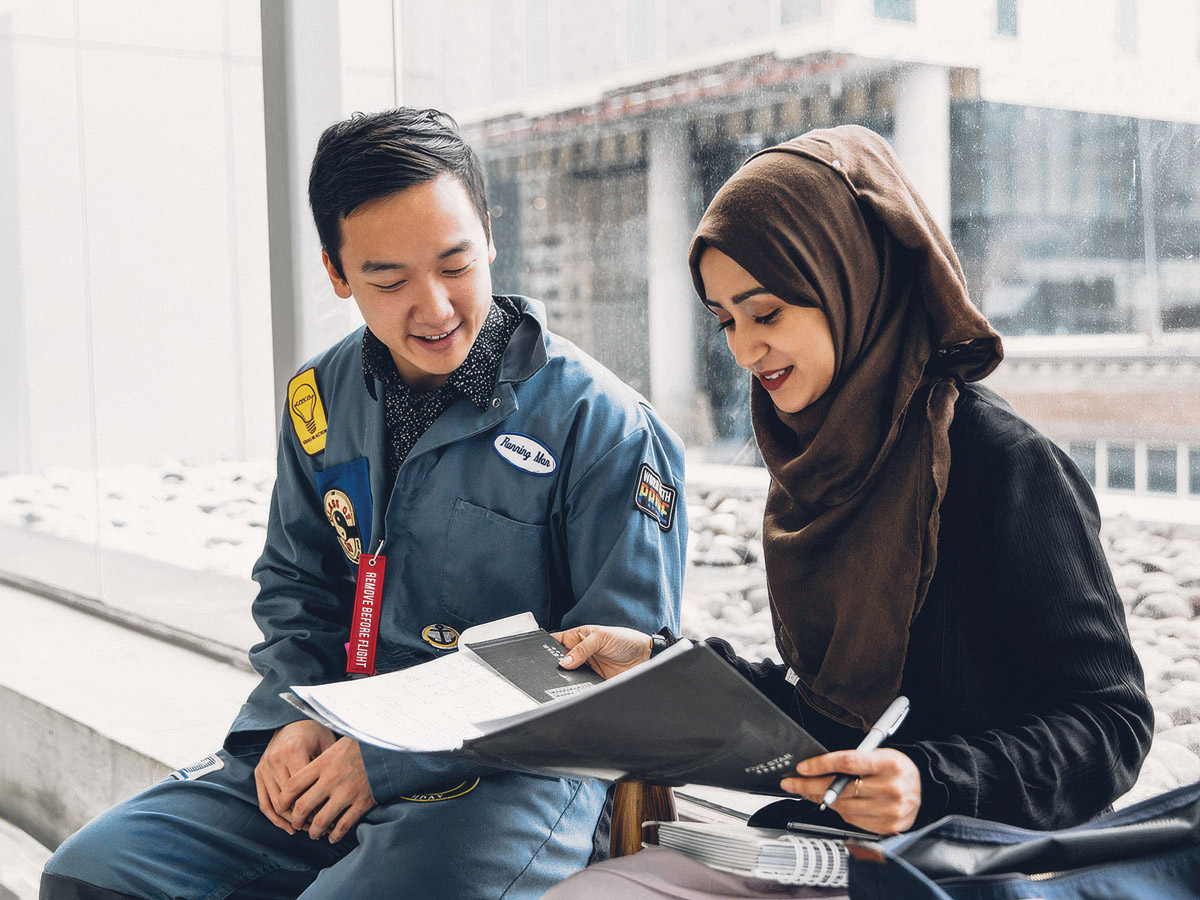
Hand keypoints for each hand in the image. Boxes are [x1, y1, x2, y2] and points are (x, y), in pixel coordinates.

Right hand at [255, 720, 336, 833]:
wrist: (291, 719)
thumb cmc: (314, 731)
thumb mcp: (326, 743)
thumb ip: (329, 766)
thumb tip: (340, 795)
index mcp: (293, 751)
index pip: (303, 789)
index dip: (316, 807)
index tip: (329, 817)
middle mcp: (275, 760)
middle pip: (288, 800)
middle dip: (304, 817)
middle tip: (319, 827)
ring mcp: (264, 767)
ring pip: (275, 804)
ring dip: (291, 820)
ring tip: (307, 828)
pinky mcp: (258, 773)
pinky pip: (264, 802)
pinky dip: (275, 818)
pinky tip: (288, 827)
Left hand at [278, 736, 376, 842]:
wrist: (387, 749)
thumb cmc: (359, 746)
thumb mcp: (334, 746)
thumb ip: (317, 762)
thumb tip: (299, 778)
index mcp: (322, 763)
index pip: (292, 786)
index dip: (283, 800)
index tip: (282, 806)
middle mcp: (331, 779)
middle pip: (303, 807)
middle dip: (296, 820)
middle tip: (297, 823)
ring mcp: (347, 793)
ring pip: (321, 821)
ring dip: (314, 831)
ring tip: (313, 833)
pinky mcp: (362, 803)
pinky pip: (343, 826)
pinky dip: (335, 835)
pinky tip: (332, 836)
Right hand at [553, 625, 652, 678]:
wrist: (645, 657)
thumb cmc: (626, 640)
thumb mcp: (601, 637)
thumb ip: (582, 649)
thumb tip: (564, 662)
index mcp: (578, 637)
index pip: (555, 641)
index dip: (546, 646)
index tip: (538, 653)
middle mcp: (580, 653)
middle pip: (559, 660)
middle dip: (555, 664)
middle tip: (554, 668)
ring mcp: (586, 668)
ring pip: (568, 675)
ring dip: (566, 677)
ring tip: (567, 677)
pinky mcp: (593, 681)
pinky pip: (580, 685)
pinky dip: (577, 687)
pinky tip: (577, 686)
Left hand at [780, 748, 921, 833]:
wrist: (923, 788)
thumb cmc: (896, 768)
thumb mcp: (879, 754)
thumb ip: (853, 761)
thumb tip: (817, 768)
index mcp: (889, 764)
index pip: (848, 762)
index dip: (821, 765)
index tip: (802, 767)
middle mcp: (891, 788)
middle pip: (841, 789)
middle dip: (810, 785)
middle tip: (792, 783)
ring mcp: (890, 811)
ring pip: (844, 807)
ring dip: (820, 799)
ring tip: (807, 791)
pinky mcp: (888, 827)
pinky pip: (853, 820)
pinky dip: (839, 811)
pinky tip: (831, 802)